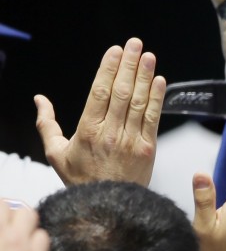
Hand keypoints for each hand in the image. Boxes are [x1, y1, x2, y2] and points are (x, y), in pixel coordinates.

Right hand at [36, 38, 163, 186]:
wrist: (108, 207)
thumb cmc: (81, 179)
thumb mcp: (56, 154)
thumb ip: (47, 124)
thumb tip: (39, 99)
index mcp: (88, 131)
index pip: (100, 93)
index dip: (109, 69)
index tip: (115, 50)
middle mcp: (111, 134)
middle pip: (122, 93)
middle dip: (129, 65)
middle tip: (135, 44)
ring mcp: (132, 141)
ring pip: (140, 103)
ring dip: (145, 76)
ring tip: (149, 56)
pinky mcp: (148, 149)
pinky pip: (153, 118)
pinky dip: (157, 98)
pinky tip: (160, 81)